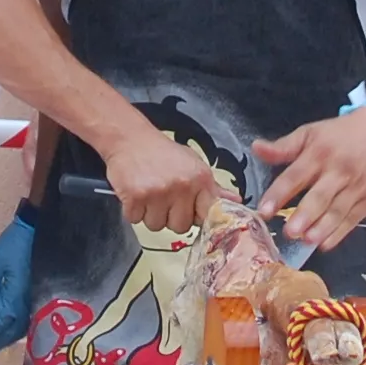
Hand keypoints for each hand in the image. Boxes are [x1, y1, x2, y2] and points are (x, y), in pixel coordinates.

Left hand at [0, 204, 37, 352]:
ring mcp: (36, 300)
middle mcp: (26, 305)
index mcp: (13, 299)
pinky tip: (15, 327)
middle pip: (12, 331)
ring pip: (23, 327)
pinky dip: (20, 327)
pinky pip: (30, 318)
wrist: (39, 232)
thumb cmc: (14, 246)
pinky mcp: (40, 294)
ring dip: (10, 337)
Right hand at [102, 120, 219, 233]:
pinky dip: (133, 210)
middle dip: (170, 217)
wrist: (130, 138)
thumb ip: (212, 187)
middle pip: (181, 227)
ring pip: (157, 226)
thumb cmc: (162, 152)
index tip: (189, 212)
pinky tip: (136, 193)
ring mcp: (158, 192)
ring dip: (150, 214)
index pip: (209, 215)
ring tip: (149, 194)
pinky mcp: (136, 197)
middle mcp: (182, 186)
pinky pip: (135, 220)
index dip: (197, 217)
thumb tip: (235, 200)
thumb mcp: (193, 164)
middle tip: (163, 197)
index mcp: (200, 179)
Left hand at [252, 108, 365, 247]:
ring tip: (307, 241)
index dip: (279, 193)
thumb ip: (283, 147)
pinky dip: (340, 233)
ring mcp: (357, 186)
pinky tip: (325, 243)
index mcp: (319, 153)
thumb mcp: (310, 133)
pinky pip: (353, 219)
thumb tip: (256, 148)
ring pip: (338, 211)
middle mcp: (339, 171)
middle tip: (289, 232)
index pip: (295, 175)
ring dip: (322, 228)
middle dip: (305, 215)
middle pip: (320, 196)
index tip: (263, 210)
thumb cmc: (340, 134)